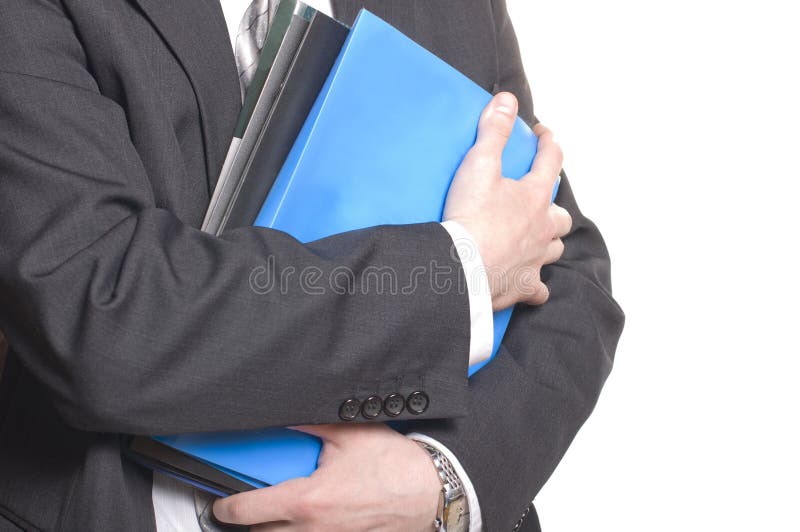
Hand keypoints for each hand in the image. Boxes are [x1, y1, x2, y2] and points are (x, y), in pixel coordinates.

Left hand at [213, 423, 441, 530]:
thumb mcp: (349, 434)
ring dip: (278, 530)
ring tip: (285, 512)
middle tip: (257, 503)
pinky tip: (314, 518)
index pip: (249, 510)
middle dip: (253, 521)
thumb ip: (310, 424)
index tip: (221, 503)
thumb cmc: (393, 465)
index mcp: (308, 500)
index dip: (226, 507)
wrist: (429, 492)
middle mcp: (314, 529)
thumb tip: (286, 416)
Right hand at [444, 92, 571, 309]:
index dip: (548, 143)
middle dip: (552, 206)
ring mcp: (536, 259)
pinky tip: (528, 280)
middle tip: (537, 201)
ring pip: (555, 249)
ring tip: (534, 237)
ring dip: (547, 241)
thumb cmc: (471, 217)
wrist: (461, 268)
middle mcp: (543, 229)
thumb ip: (494, 131)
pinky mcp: (524, 286)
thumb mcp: (479, 165)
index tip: (543, 135)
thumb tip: (508, 100)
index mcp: (535, 197)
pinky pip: (539, 288)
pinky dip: (535, 283)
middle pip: (561, 216)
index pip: (551, 161)